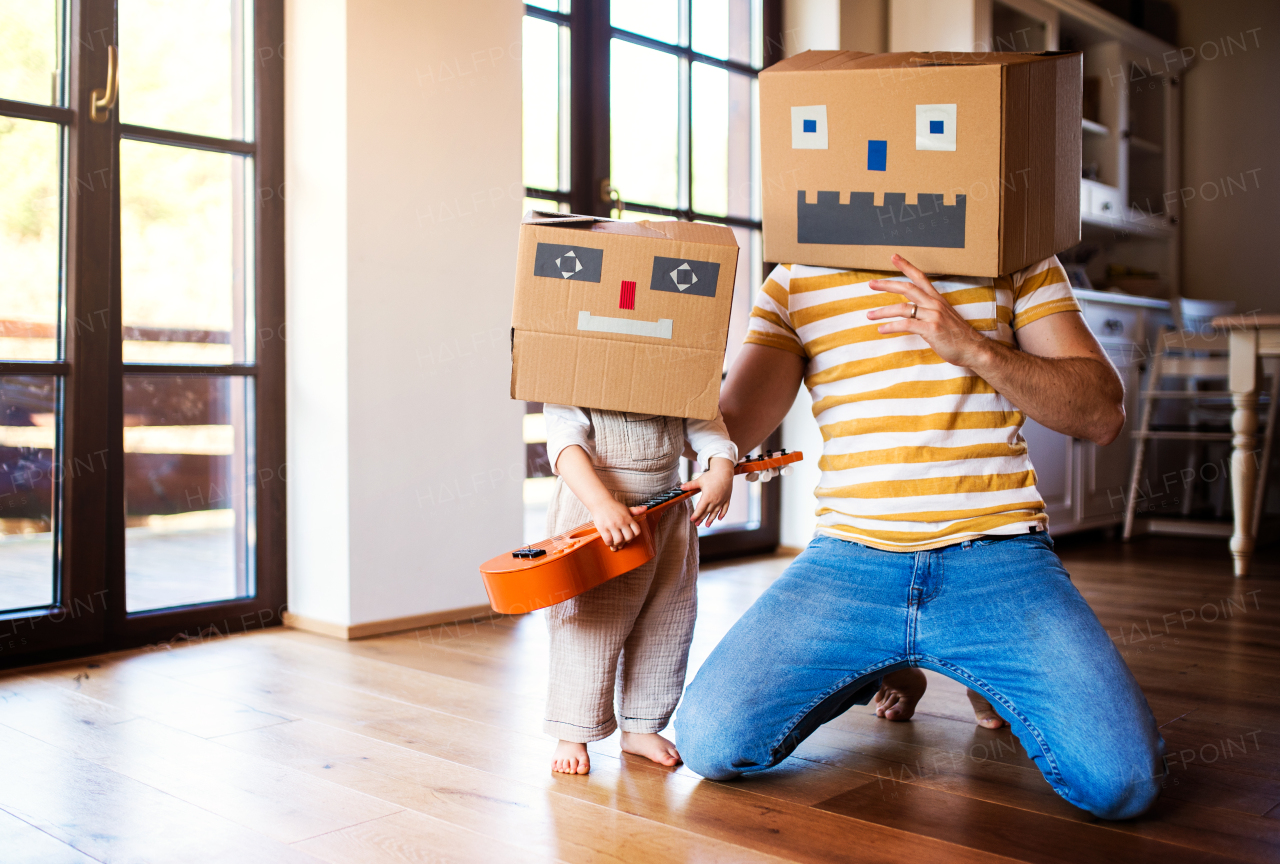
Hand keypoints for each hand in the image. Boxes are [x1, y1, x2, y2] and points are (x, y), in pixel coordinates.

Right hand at [588, 496, 649, 550]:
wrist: (600, 502)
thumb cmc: (613, 506)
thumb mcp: (626, 508)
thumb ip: (636, 510)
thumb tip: (645, 508)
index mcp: (628, 518)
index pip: (637, 531)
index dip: (634, 536)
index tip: (629, 536)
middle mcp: (621, 521)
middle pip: (629, 537)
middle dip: (626, 541)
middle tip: (622, 542)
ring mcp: (612, 525)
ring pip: (619, 540)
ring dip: (618, 544)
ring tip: (615, 543)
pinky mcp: (603, 528)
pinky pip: (608, 540)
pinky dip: (609, 544)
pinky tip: (609, 542)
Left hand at [681, 458, 733, 527]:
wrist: (724, 471)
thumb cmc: (711, 475)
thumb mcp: (699, 480)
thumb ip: (690, 485)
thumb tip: (681, 487)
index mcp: (707, 497)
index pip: (700, 509)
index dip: (696, 515)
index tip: (692, 520)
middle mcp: (715, 500)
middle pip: (707, 512)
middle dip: (701, 518)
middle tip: (697, 524)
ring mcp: (721, 500)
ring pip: (715, 512)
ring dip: (711, 519)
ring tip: (707, 525)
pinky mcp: (727, 498)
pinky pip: (725, 508)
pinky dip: (722, 514)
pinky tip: (719, 518)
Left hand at [865, 254, 992, 368]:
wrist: (973, 348)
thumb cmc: (957, 335)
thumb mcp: (944, 317)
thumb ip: (929, 311)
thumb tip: (913, 310)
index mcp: (937, 299)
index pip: (920, 277)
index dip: (906, 266)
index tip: (893, 257)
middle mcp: (934, 304)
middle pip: (907, 288)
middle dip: (887, 285)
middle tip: (871, 284)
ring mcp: (933, 316)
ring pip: (903, 308)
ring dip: (883, 311)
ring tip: (870, 315)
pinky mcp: (931, 329)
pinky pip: (906, 324)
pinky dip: (891, 327)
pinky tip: (881, 329)